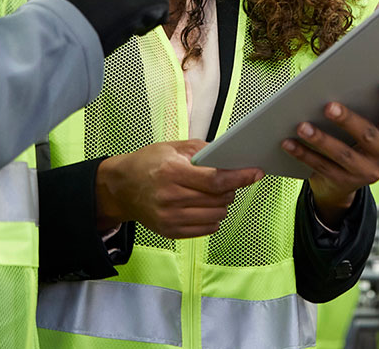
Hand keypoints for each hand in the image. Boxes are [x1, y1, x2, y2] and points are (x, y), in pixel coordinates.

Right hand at [95, 140, 263, 238]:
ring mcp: (170, 218)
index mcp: (172, 172)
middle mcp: (171, 197)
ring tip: (214, 193)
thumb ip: (202, 151)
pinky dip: (213, 217)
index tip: (255, 173)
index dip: (239, 177)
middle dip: (231, 189)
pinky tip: (205, 206)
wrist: (122, 187)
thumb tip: (228, 158)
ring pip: (216, 215)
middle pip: (219, 199)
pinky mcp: (171, 232)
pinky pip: (206, 228)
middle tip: (229, 181)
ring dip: (223, 204)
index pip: (215, 180)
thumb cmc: (148, 163)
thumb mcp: (172, 147)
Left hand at [281, 82, 378, 227]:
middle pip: (367, 135)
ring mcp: (367, 172)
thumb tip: (333, 82)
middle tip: (328, 107)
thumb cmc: (354, 140)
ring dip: (320, 139)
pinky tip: (289, 142)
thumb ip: (361, 107)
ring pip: (343, 154)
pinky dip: (303, 153)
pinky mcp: (346, 182)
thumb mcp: (367, 125)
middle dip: (347, 120)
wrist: (344, 181)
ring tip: (301, 126)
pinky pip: (322, 166)